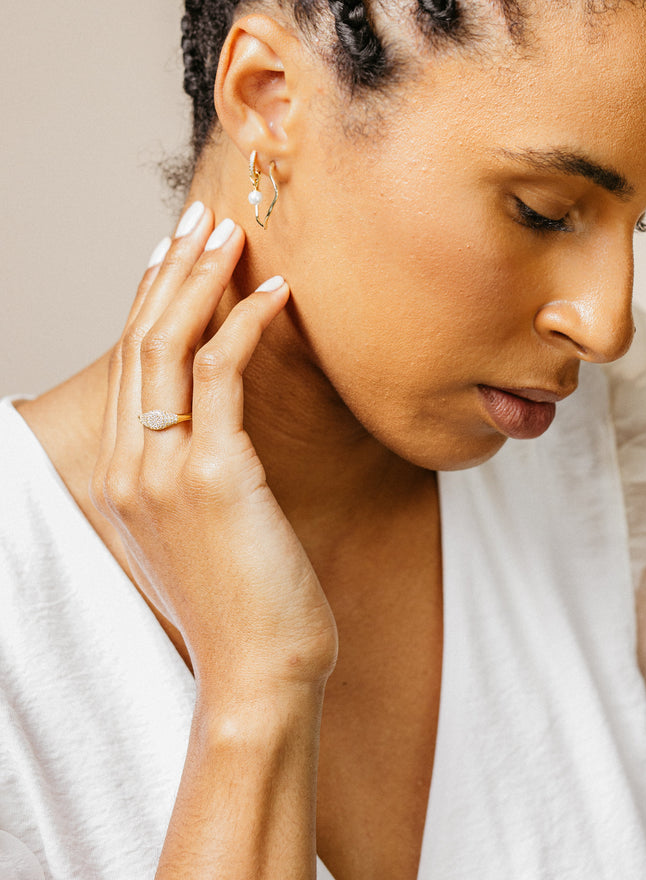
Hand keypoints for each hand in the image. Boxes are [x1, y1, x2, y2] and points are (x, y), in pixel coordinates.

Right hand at [91, 202, 337, 702]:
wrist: (258, 669)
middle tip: (204, 218)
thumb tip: (222, 433)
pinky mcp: (213, 473)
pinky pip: (222, 373)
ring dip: (200, 279)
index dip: (153, 300)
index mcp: (126, 472)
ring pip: (169, 344)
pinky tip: (278, 291)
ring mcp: (164, 467)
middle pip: (142, 340)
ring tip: (232, 232)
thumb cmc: (245, 600)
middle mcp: (131, 463)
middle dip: (172, 270)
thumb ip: (197, 474)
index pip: (133, 364)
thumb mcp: (206, 528)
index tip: (176, 253)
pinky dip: (246, 322)